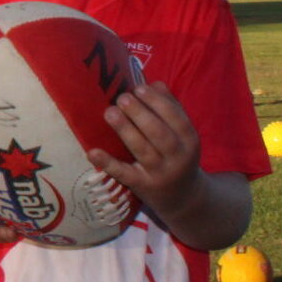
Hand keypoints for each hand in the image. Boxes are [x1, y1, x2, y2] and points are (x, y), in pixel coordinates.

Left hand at [89, 81, 201, 212]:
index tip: (139, 88)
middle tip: (122, 97)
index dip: (157, 102)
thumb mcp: (183, 135)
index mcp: (189, 140)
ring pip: (143, 150)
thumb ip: (171, 109)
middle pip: (159, 133)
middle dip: (140, 113)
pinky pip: (124, 174)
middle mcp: (177, 157)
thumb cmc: (178, 157)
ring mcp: (160, 173)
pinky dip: (108, 163)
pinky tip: (92, 152)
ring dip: (125, 130)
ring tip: (109, 112)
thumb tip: (155, 83)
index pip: (176, 118)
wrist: (184, 198)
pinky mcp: (142, 186)